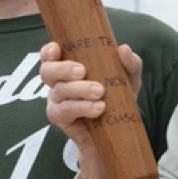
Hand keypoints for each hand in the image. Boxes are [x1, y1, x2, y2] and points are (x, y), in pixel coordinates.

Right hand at [39, 41, 142, 178]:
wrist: (119, 130)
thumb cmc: (118, 96)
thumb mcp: (129, 78)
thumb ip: (130, 63)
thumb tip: (123, 49)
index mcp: (68, 67)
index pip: (49, 55)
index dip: (48, 51)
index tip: (57, 49)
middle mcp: (58, 82)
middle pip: (47, 71)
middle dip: (63, 69)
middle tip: (83, 71)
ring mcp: (57, 101)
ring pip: (59, 91)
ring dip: (79, 89)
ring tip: (99, 91)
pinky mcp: (60, 118)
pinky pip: (65, 111)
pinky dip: (81, 107)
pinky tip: (98, 108)